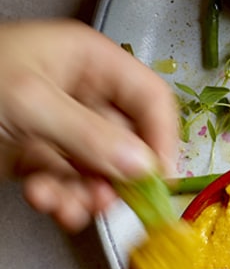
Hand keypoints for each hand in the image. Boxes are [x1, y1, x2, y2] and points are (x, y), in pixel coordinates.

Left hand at [0, 19, 177, 231]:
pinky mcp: (38, 155)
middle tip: (109, 202)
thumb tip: (142, 166)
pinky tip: (48, 201)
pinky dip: (63, 198)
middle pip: (127, 141)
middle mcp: (82, 94)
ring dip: (87, 194)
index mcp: (89, 61)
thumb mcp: (30, 103)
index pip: (149, 99)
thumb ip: (90, 136)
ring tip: (67, 206)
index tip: (160, 178)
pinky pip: (69, 182)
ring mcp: (60, 127)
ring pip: (98, 169)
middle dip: (117, 175)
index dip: (162, 137)